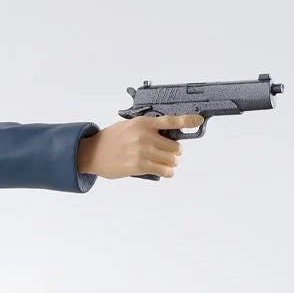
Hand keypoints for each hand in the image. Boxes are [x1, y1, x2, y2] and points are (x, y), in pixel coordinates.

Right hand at [78, 114, 203, 179]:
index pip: (171, 120)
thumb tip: (167, 135)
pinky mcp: (139, 166)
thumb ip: (148, 128)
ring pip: (171, 160)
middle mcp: (145, 137)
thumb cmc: (112, 138)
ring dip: (172, 163)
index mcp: (144, 123)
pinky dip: (168, 172)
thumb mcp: (130, 125)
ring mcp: (142, 152)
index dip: (187, 120)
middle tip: (172, 154)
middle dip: (176, 152)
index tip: (199, 120)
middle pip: (175, 147)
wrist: (94, 152)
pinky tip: (167, 171)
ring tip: (168, 163)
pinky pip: (162, 170)